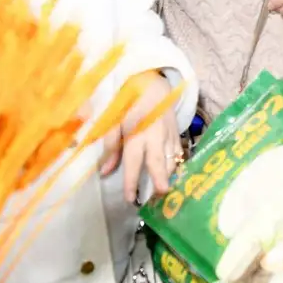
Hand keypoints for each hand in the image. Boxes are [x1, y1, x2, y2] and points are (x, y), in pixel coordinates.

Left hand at [99, 70, 181, 203]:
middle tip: (160, 193)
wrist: (152, 84)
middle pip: (158, 160)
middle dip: (160, 178)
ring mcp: (168, 134)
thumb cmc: (127, 103)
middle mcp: (154, 135)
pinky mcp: (177, 132)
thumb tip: (105, 172)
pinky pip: (178, 152)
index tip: (130, 198)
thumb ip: (110, 146)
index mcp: (136, 132)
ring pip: (171, 158)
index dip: (131, 181)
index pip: (133, 161)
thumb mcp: (112, 121)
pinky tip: (171, 174)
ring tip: (163, 189)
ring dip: (168, 175)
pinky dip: (175, 164)